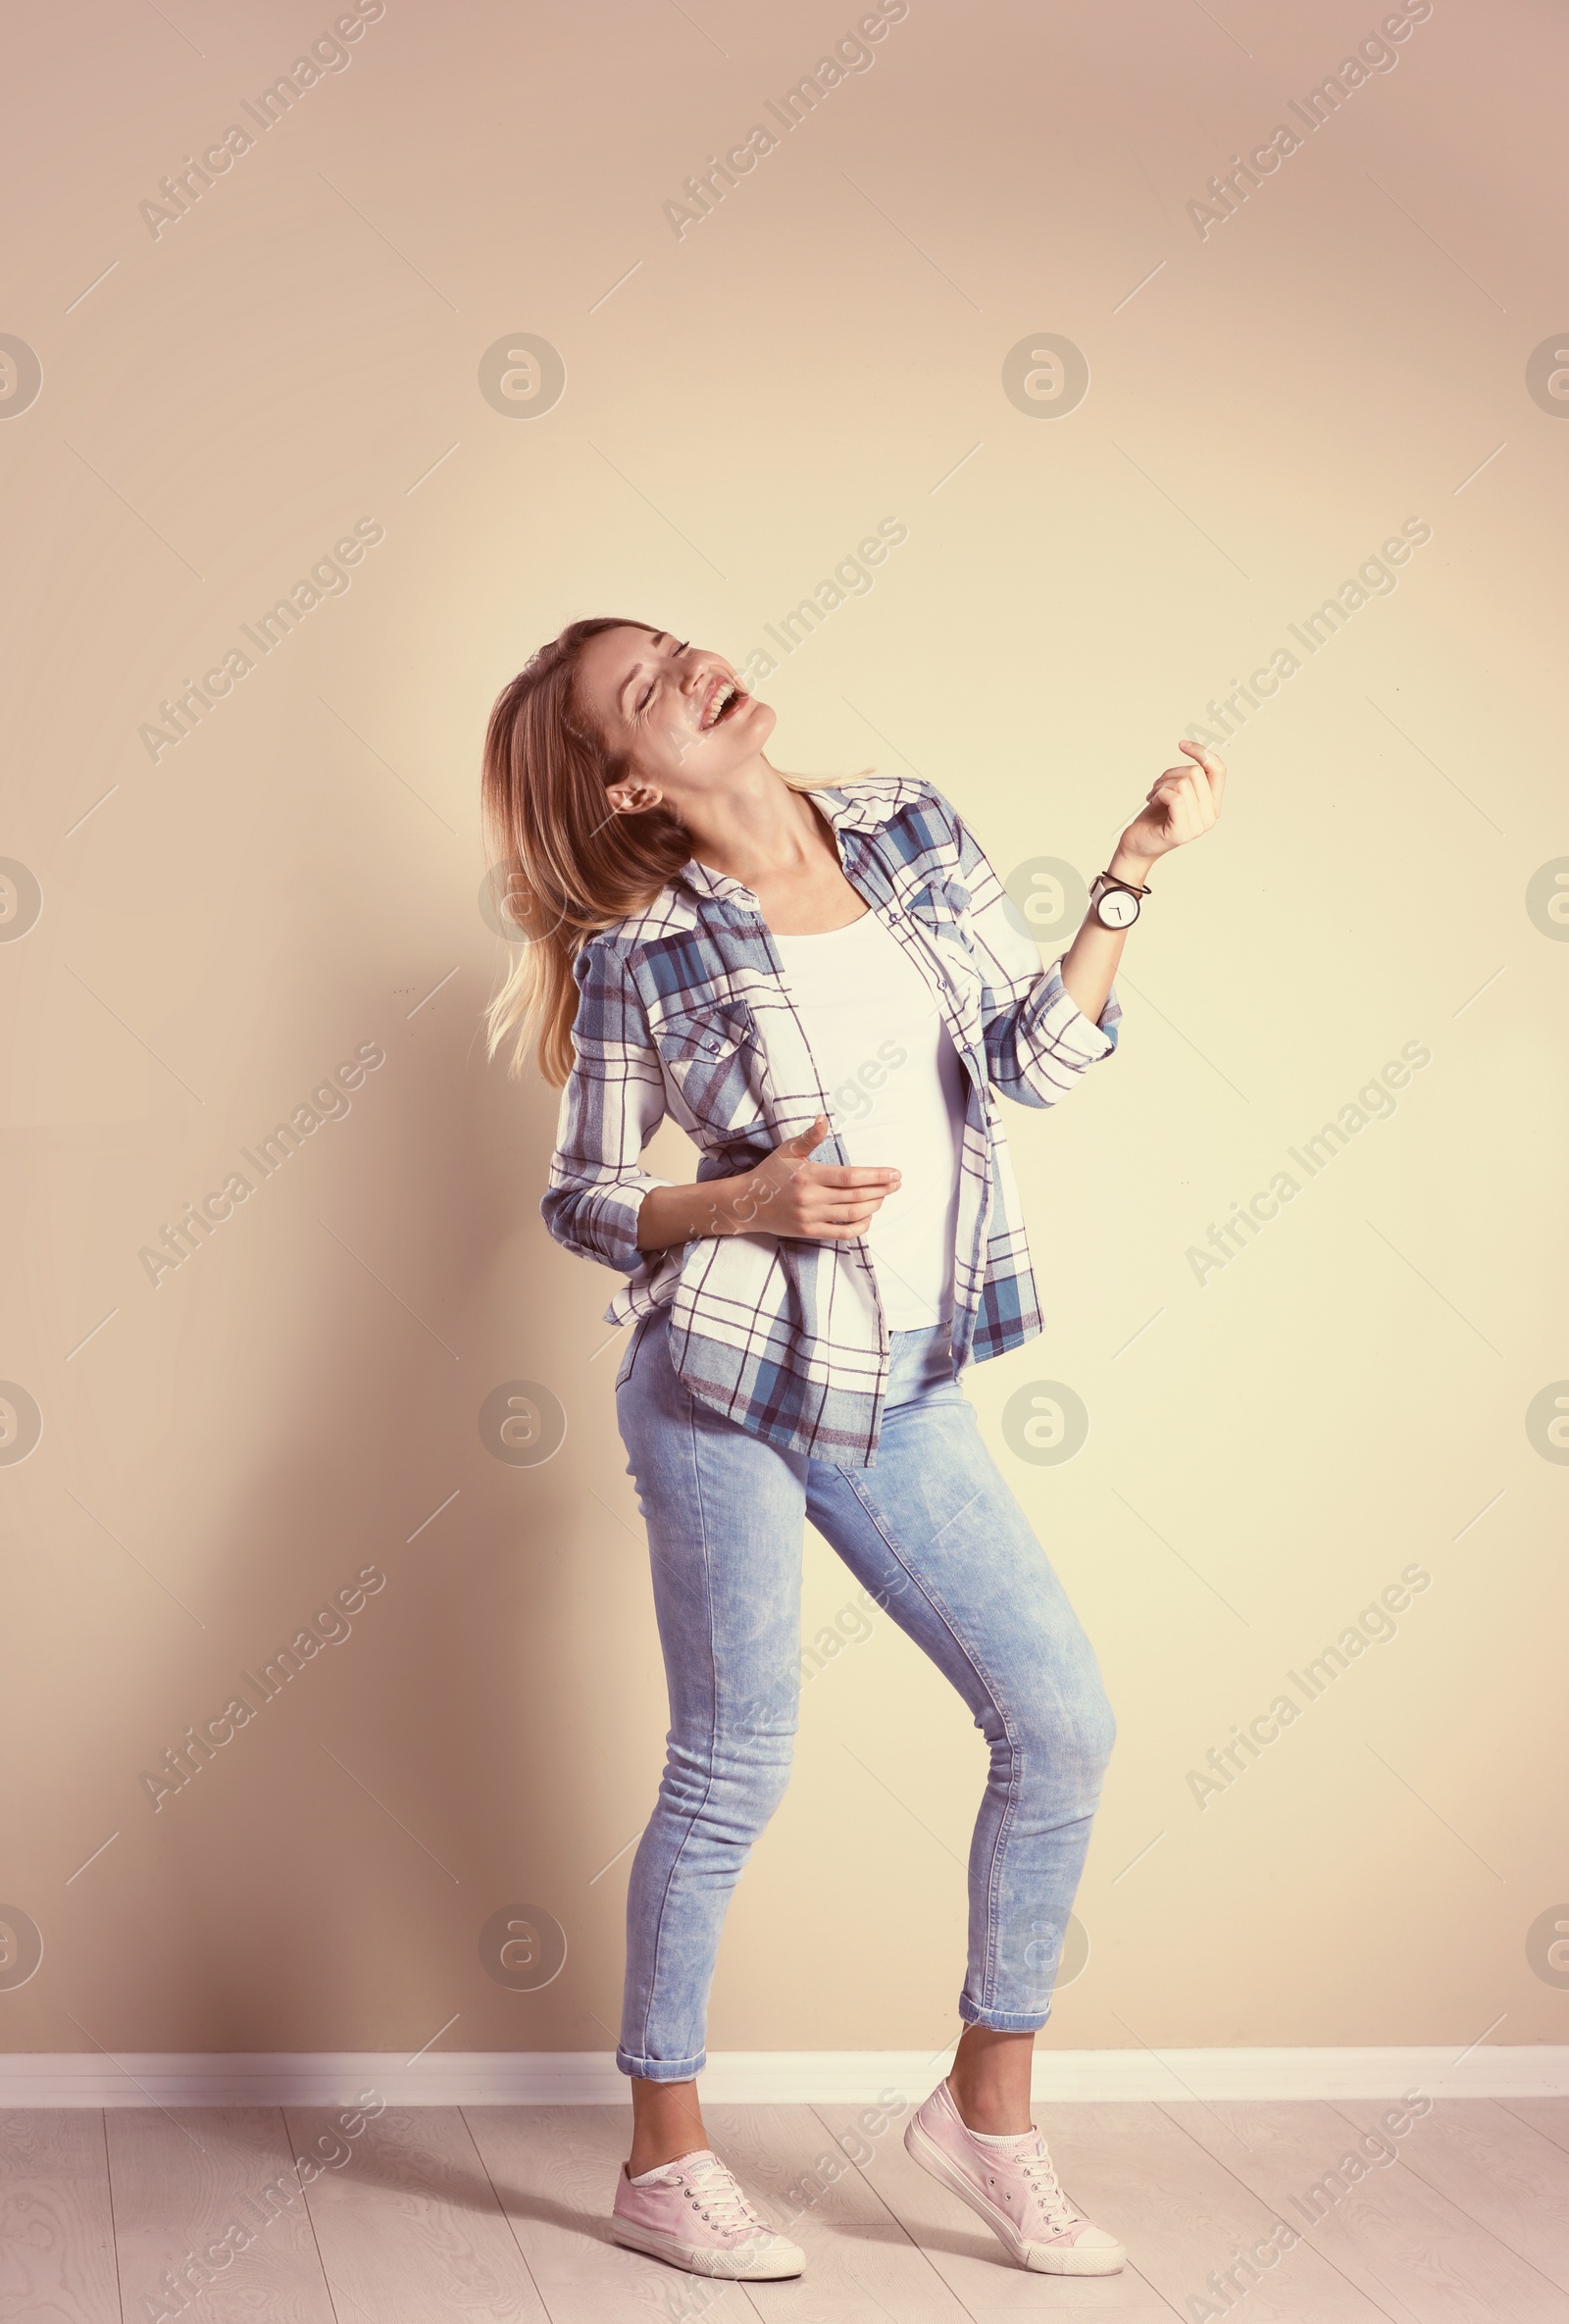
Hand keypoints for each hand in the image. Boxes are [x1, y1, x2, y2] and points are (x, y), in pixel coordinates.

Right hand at [720, 1114, 899, 1240]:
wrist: (747, 1203)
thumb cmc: (770, 1172)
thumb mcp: (787, 1150)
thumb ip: (809, 1137)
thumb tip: (824, 1118)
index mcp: (808, 1175)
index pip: (850, 1177)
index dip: (875, 1176)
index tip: (894, 1173)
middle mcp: (810, 1197)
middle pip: (856, 1196)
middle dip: (881, 1189)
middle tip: (897, 1183)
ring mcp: (810, 1217)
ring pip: (852, 1214)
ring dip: (874, 1206)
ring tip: (884, 1196)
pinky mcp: (809, 1232)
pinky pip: (841, 1233)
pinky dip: (859, 1227)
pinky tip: (868, 1216)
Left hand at [1110, 739, 1226, 876]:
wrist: (1137, 844)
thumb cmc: (1155, 818)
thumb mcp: (1177, 791)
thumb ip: (1191, 778)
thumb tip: (1199, 752)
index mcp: (1213, 804)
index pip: (1219, 770)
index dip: (1202, 752)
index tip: (1182, 745)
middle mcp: (1210, 816)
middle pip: (1196, 773)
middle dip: (1171, 773)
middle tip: (1158, 786)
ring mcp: (1198, 826)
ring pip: (1184, 783)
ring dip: (1162, 785)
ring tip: (1155, 796)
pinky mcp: (1181, 832)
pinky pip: (1174, 797)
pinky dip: (1158, 794)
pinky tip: (1153, 802)